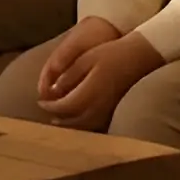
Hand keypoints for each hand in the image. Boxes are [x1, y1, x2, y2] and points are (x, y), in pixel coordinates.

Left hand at [38, 23, 161, 130]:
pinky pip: (96, 124)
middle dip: (58, 118)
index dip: (50, 106)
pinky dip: (83, 125)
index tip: (40, 102)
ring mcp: (109, 110)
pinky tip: (78, 120)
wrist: (138, 57)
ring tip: (58, 120)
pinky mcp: (115, 110)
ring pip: (85, 125)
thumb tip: (54, 90)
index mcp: (90, 91)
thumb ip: (69, 76)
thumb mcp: (85, 59)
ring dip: (70, 125)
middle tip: (47, 112)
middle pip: (74, 120)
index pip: (65, 106)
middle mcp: (99, 105)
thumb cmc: (111, 54)